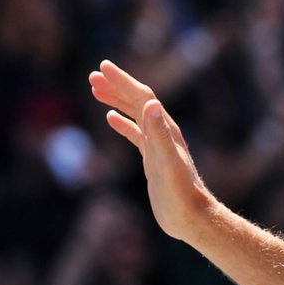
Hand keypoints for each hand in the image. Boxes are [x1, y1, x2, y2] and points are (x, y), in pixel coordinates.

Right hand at [88, 60, 216, 241]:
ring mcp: (158, 145)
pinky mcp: (153, 159)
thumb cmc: (181, 194)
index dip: (123, 81)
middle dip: (116, 87)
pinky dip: (123, 123)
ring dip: (116, 100)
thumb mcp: (167, 163)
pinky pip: (136, 134)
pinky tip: (110, 119)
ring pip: (135, 115)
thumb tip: (151, 104)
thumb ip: (159, 134)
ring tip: (95, 90)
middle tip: (92, 76)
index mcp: (166, 130)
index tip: (102, 67)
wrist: (191, 218)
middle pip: (137, 101)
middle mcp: (163, 133)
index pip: (142, 96)